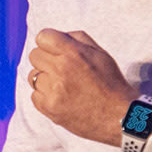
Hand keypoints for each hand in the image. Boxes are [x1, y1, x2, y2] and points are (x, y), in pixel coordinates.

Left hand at [27, 28, 136, 145]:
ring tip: (62, 85)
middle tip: (61, 69)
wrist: (118, 115)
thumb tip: (57, 36)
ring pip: (32, 75)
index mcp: (74, 53)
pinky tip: (61, 98)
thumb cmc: (110, 83)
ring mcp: (53, 90)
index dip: (49, 42)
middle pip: (34, 55)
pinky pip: (34, 95)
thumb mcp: (100, 53)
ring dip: (44, 78)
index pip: (43, 37)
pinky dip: (45, 96)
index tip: (55, 49)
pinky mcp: (49, 107)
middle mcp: (60, 69)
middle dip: (46, 59)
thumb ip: (77, 39)